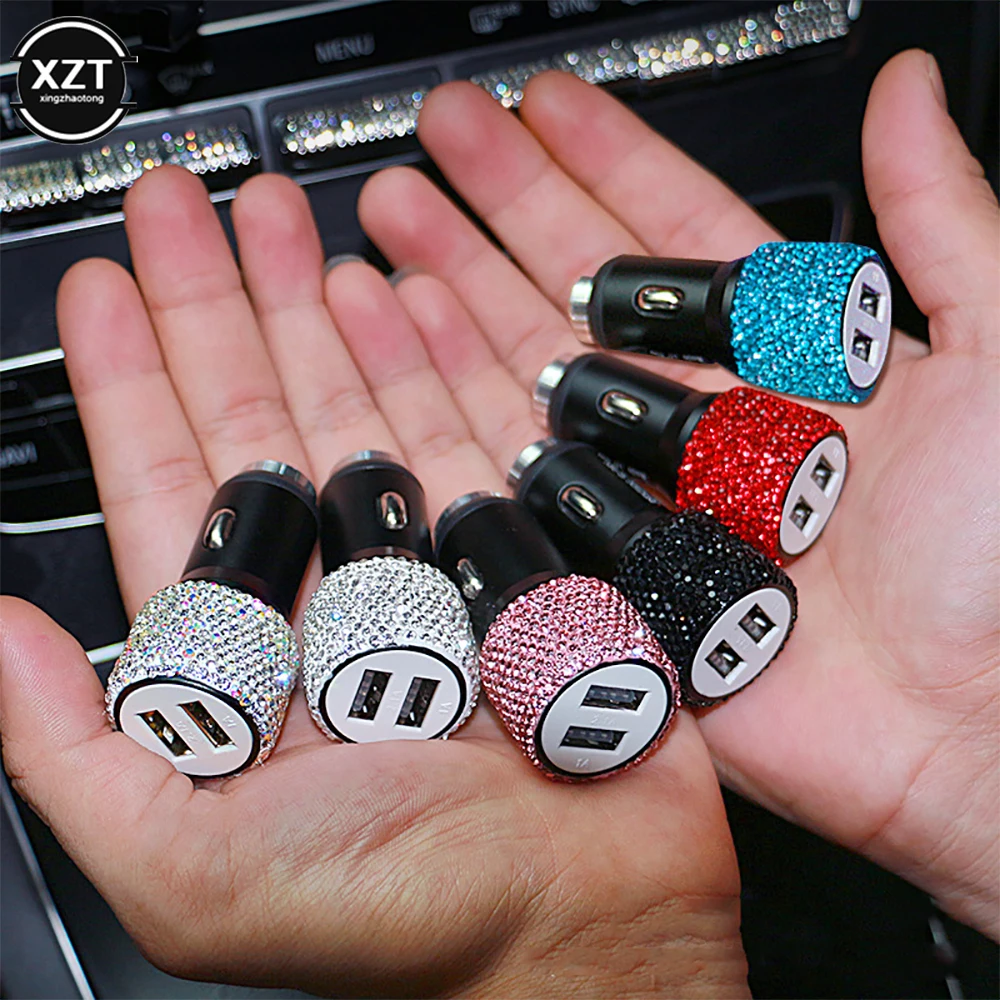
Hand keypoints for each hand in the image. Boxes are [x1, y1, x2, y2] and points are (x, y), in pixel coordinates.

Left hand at [0, 166, 747, 995]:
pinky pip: (468, 433)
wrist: (584, 928)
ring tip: (296, 221)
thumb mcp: (193, 865)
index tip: (107, 284)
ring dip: (322, 311)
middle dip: (223, 304)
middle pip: (261, 418)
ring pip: (361, 408)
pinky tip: (403, 297)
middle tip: (194, 206)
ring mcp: (429, 566)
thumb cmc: (404, 918)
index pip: (169, 484)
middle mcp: (331, 596)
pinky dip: (434, 360)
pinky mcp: (517, 554)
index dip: (131, 380)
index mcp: (247, 655)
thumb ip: (75, 750)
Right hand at [355, 49, 999, 937]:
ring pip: (525, 382)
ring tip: (388, 225)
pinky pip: (507, 487)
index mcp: (788, 362)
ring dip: (454, 298)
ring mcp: (641, 500)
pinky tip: (395, 349)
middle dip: (500, 212)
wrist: (971, 732)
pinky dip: (446, 422)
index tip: (537, 105)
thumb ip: (940, 221)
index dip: (604, 164)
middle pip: (578, 299)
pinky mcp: (601, 577)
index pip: (674, 239)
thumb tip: (910, 88)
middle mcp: (701, 425)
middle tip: (434, 140)